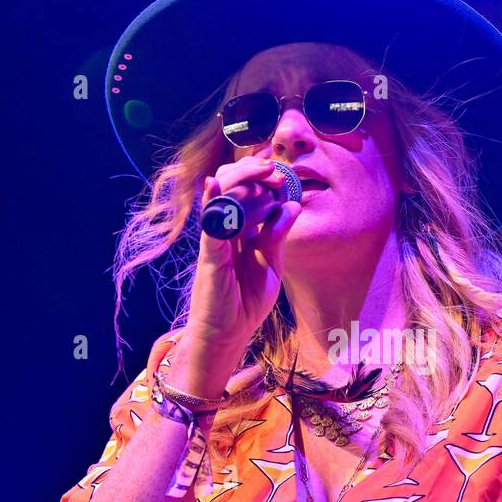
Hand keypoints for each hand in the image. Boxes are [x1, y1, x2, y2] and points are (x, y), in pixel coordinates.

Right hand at [187, 156, 301, 350]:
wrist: (228, 332)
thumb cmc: (247, 300)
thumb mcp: (271, 265)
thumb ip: (277, 236)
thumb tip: (292, 206)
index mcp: (242, 231)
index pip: (248, 193)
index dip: (262, 178)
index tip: (282, 173)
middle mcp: (227, 229)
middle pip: (232, 187)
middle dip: (253, 171)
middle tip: (274, 169)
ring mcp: (216, 239)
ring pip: (222, 197)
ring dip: (243, 179)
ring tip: (263, 172)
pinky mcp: (210, 254)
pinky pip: (209, 224)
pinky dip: (211, 202)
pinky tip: (214, 185)